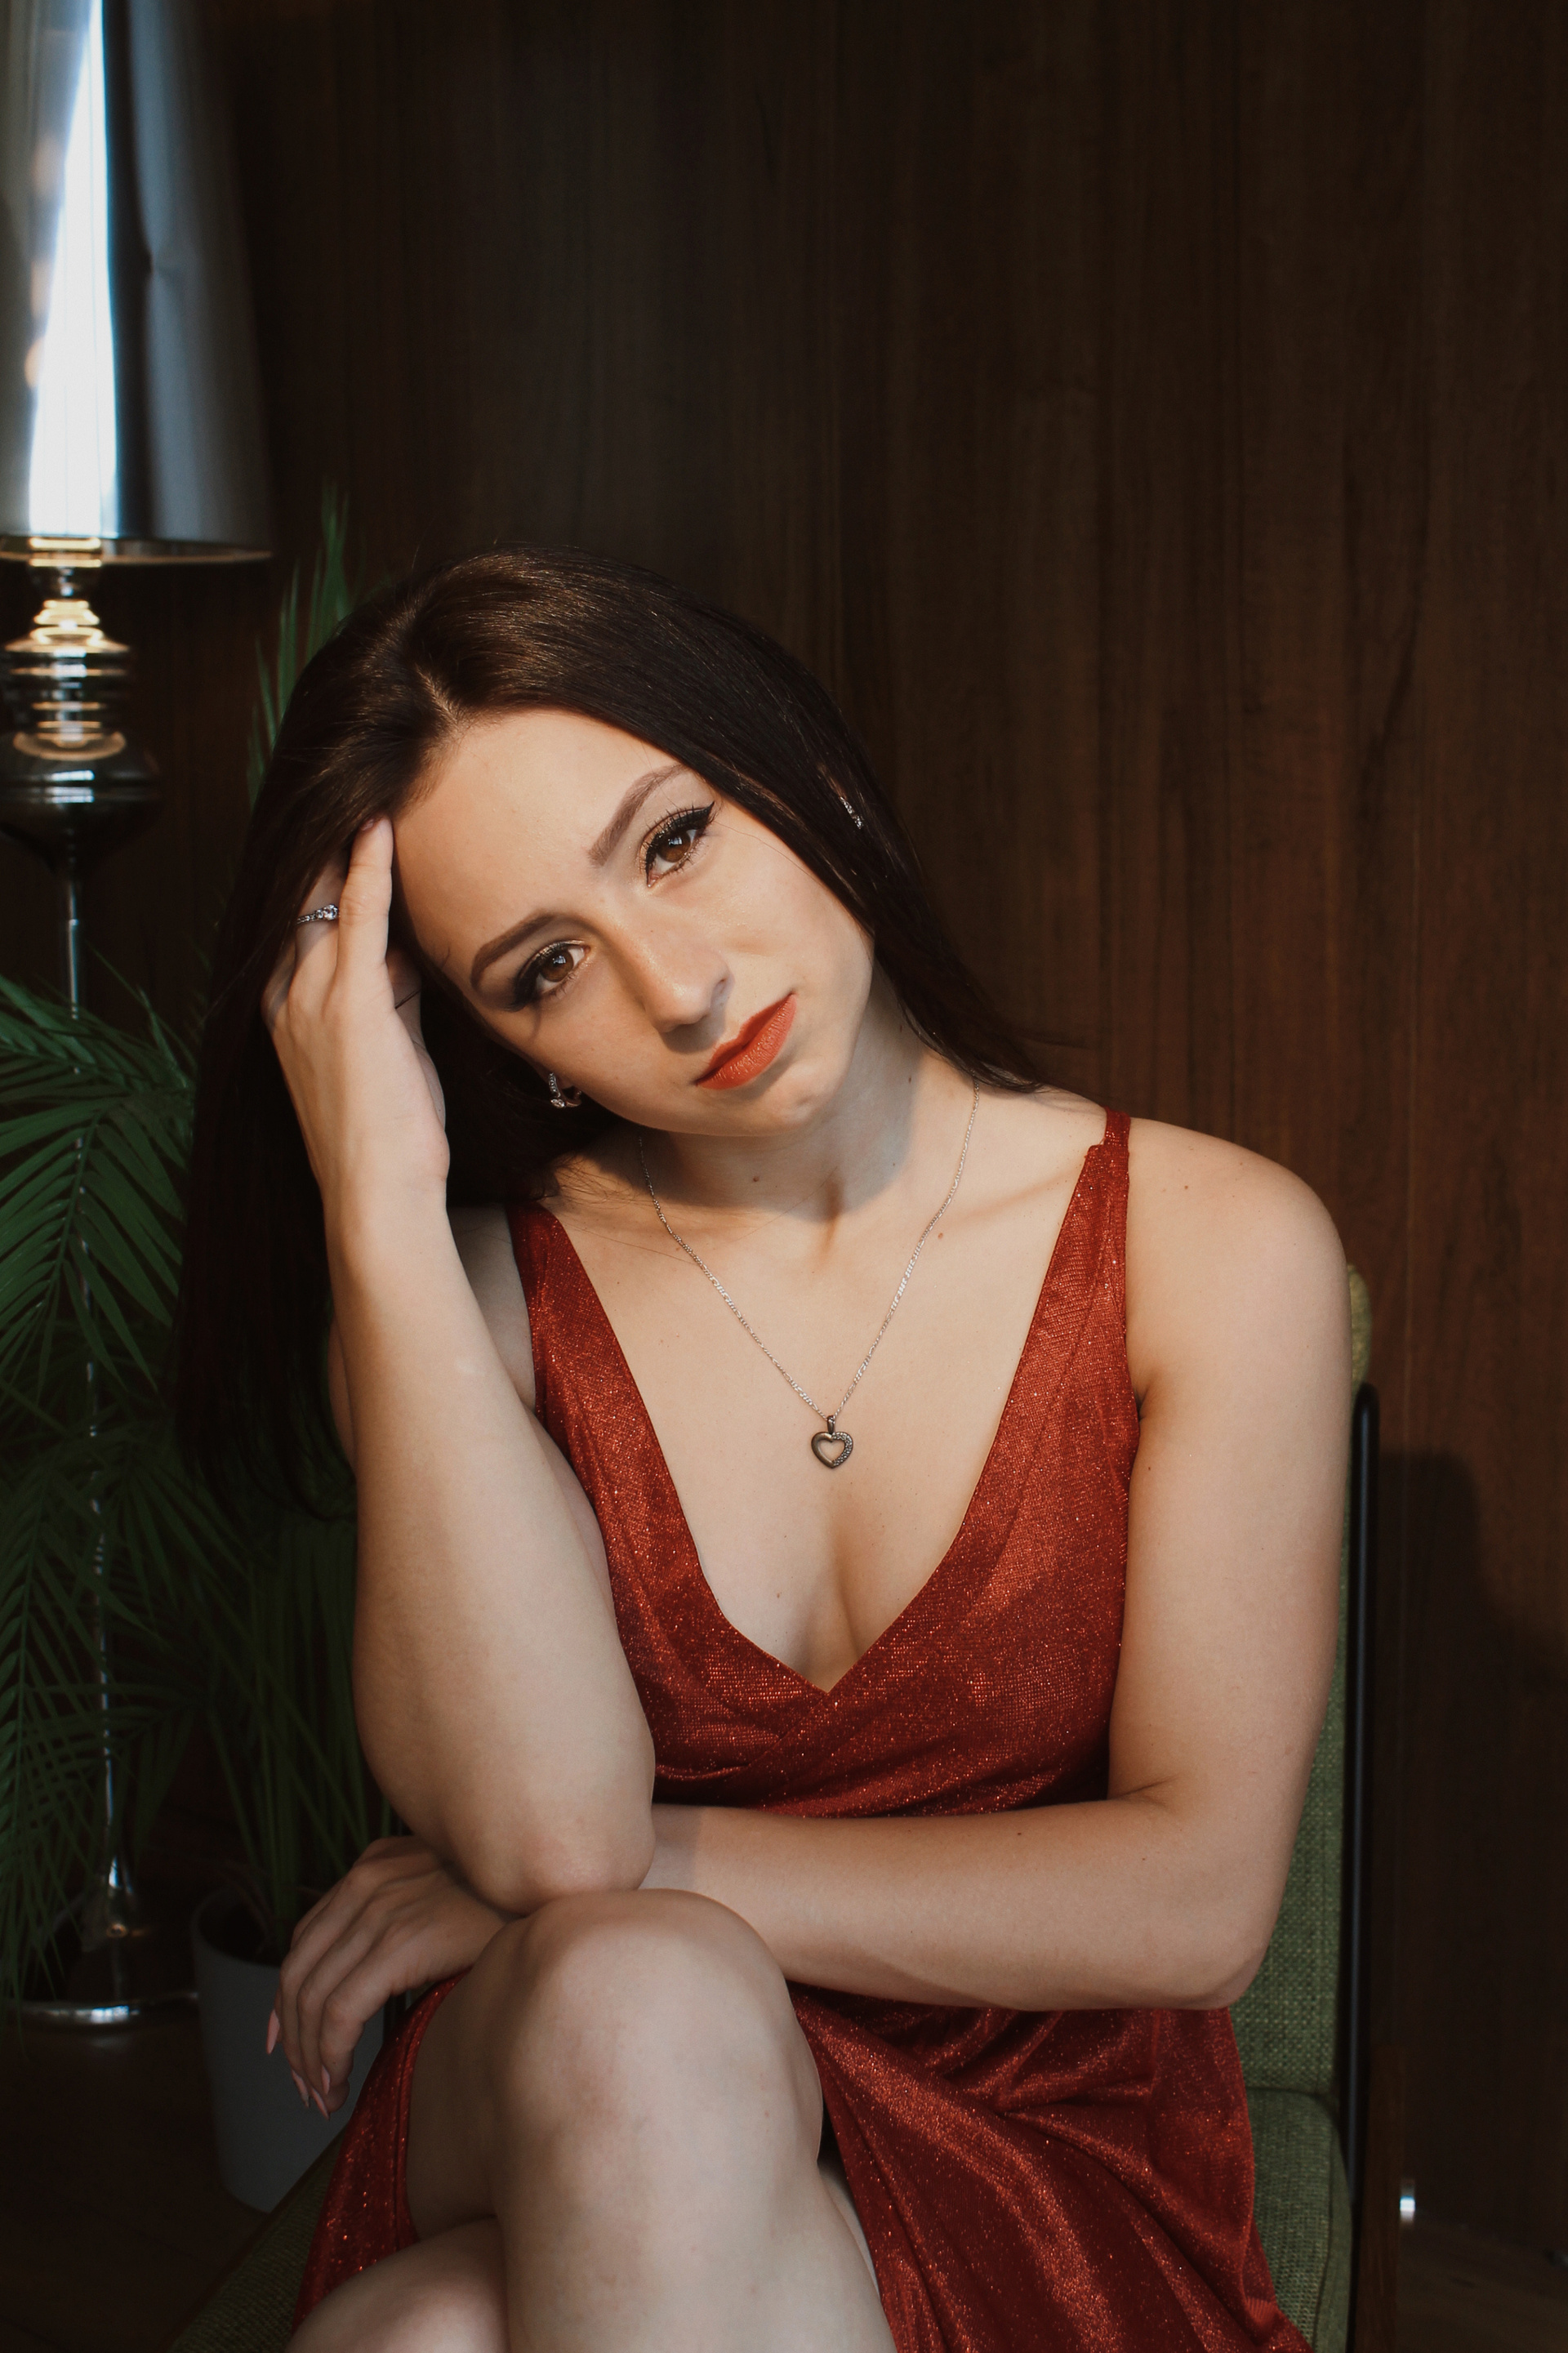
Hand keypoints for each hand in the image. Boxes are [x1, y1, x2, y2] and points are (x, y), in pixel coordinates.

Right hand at [262, 816, 448, 1232]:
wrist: (377, 1196)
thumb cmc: (390, 1141)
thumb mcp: (389, 1058)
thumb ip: (392, 1004)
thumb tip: (407, 958)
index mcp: (287, 1015)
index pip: (301, 932)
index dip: (322, 886)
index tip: (346, 843)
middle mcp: (289, 1000)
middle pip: (304, 906)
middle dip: (325, 855)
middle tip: (352, 800)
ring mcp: (314, 1000)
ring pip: (325, 902)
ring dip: (345, 849)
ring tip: (370, 793)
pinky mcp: (350, 1005)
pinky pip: (359, 920)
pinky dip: (369, 869)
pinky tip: (379, 829)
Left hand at [269, 1835, 509, 2115]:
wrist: (557, 1888)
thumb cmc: (511, 1905)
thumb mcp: (444, 1896)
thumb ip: (404, 1919)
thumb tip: (371, 1983)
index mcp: (373, 1866)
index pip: (304, 1938)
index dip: (286, 2001)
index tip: (288, 2046)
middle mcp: (367, 1880)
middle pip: (297, 1972)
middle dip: (292, 2039)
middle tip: (306, 2087)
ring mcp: (381, 1908)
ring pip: (311, 1998)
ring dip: (308, 2059)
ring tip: (324, 2096)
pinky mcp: (401, 1942)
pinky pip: (340, 2012)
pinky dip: (329, 2055)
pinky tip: (339, 2084)